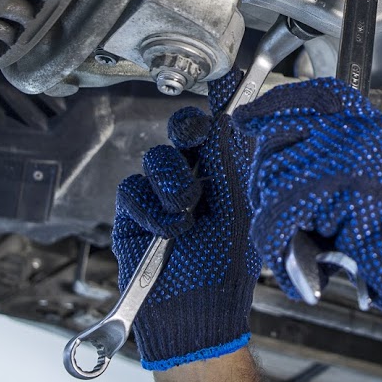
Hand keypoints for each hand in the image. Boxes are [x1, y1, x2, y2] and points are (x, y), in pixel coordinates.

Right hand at [111, 71, 259, 370]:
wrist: (200, 309)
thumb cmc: (231, 263)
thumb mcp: (247, 205)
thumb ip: (242, 161)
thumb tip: (242, 119)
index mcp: (228, 169)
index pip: (223, 123)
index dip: (223, 97)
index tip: (227, 72)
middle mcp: (195, 174)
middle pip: (183, 128)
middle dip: (189, 130)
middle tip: (196, 139)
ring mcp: (162, 191)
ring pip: (157, 157)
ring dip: (175, 184)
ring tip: (189, 214)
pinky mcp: (134, 211)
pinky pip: (134, 190)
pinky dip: (154, 211)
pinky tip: (171, 232)